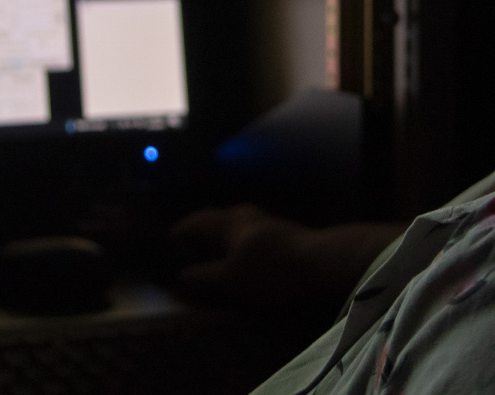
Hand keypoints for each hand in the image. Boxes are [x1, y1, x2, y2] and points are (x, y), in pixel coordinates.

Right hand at [168, 204, 403, 316]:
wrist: (325, 264)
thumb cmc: (273, 270)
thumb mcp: (233, 279)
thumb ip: (206, 276)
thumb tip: (181, 275)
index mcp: (230, 222)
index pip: (198, 221)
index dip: (182, 230)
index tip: (169, 237)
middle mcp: (248, 216)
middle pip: (218, 218)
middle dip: (203, 228)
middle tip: (189, 241)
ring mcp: (269, 223)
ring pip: (237, 225)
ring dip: (223, 235)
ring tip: (215, 249)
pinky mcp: (286, 236)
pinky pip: (252, 234)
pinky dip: (239, 242)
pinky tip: (245, 256)